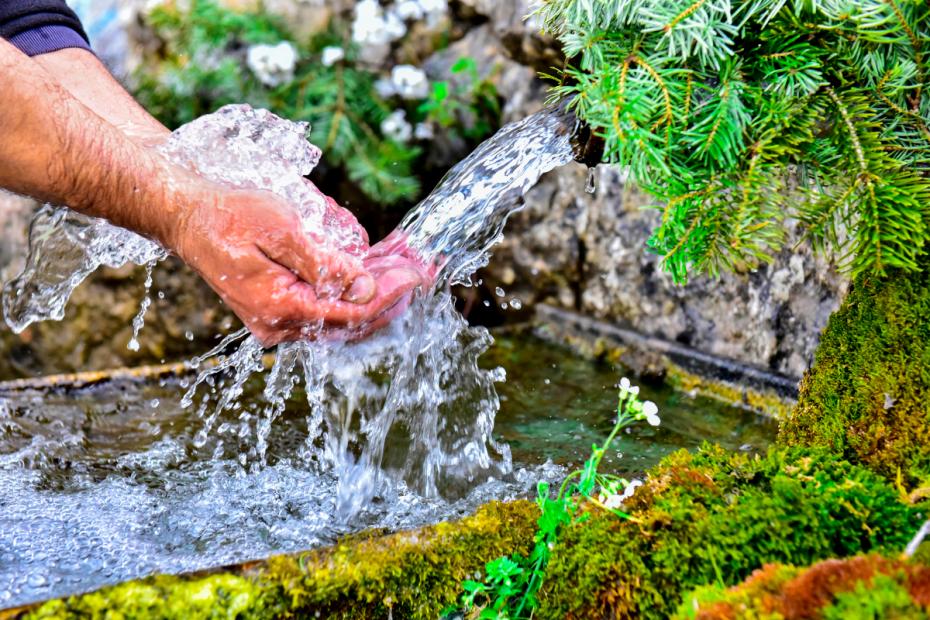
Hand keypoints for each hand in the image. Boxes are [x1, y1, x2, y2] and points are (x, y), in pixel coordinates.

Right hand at [170, 183, 421, 346]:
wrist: (186, 216)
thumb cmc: (229, 215)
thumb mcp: (281, 230)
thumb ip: (325, 264)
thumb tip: (367, 288)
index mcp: (280, 310)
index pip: (351, 314)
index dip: (390, 295)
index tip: (420, 273)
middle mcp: (281, 325)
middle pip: (353, 321)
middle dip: (392, 295)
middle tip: (425, 270)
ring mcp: (280, 320)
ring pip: (343, 313)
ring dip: (377, 289)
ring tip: (407, 262)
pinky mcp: (281, 308)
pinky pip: (327, 304)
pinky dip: (353, 286)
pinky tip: (375, 264)